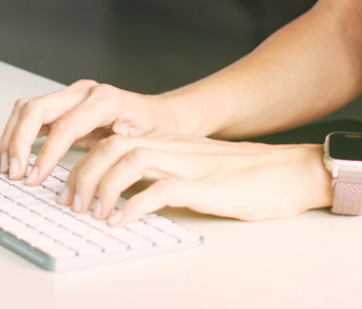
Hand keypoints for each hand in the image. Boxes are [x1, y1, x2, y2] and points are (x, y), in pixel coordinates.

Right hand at [0, 79, 183, 184]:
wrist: (164, 117)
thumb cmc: (157, 132)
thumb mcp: (142, 147)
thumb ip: (112, 160)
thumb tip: (85, 186)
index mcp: (105, 99)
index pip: (63, 126)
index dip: (44, 154)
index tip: (33, 177)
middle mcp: (85, 92)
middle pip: (36, 109)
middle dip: (18, 142)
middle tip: (13, 172)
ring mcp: (73, 96)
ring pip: (28, 107)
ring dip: (12, 136)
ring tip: (8, 165)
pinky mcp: (66, 105)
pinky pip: (33, 114)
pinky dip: (18, 133)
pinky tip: (13, 155)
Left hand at [58, 135, 330, 226]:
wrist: (292, 172)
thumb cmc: (249, 178)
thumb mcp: (199, 173)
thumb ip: (167, 178)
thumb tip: (130, 199)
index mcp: (171, 146)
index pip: (115, 140)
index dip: (86, 161)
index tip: (69, 188)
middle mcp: (174, 150)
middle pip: (114, 146)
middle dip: (84, 173)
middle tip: (70, 203)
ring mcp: (189, 165)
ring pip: (130, 160)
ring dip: (103, 187)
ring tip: (93, 213)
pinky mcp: (205, 186)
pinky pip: (161, 190)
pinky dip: (134, 205)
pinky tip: (122, 221)